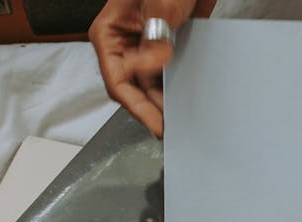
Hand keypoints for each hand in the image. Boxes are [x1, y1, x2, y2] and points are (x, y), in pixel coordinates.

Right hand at [89, 0, 198, 137]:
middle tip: (173, 130)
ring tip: (183, 120)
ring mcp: (147, 46)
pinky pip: (171, 73)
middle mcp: (125, 44)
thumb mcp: (160, 3)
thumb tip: (154, 65)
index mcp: (109, 34)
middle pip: (134, 88)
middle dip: (152, 109)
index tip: (157, 124)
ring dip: (167, 100)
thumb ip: (156, 36)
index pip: (117, 81)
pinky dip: (180, 86)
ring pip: (153, 84)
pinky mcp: (168, 45)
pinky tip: (192, 99)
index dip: (137, 106)